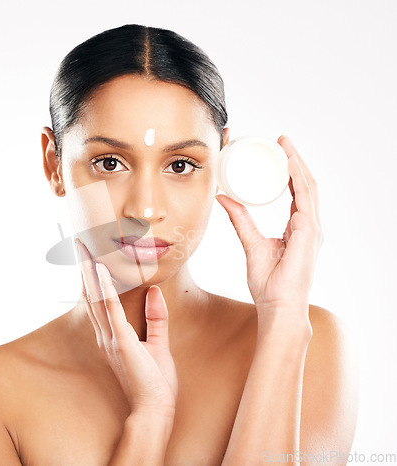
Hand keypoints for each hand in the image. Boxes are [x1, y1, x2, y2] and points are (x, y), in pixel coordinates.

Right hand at [75, 239, 177, 417]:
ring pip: (96, 298)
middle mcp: (106, 335)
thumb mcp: (158, 343)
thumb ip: (156, 317)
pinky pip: (111, 310)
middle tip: (79, 243)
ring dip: (89, 272)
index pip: (99, 301)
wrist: (155, 410)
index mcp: (113, 336)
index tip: (89, 257)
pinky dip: (105, 289)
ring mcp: (111, 338)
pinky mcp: (122, 341)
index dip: (93, 278)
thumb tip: (154, 291)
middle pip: (92, 295)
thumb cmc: (155, 382)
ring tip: (84, 248)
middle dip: (85, 268)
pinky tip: (101, 271)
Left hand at [215, 135, 323, 313]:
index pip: (297, 191)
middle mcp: (309, 225)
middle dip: (294, 159)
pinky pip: (305, 198)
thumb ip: (240, 219)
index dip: (289, 170)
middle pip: (305, 183)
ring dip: (297, 162)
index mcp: (298, 227)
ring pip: (308, 186)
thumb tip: (223, 197)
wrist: (278, 305)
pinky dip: (298, 178)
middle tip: (281, 139)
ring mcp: (312, 228)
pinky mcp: (309, 232)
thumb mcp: (250, 243)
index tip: (277, 151)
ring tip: (284, 143)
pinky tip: (289, 162)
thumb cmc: (268, 283)